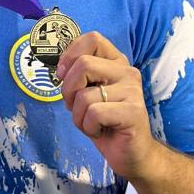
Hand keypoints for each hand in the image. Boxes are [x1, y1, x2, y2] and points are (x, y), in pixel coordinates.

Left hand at [55, 31, 159, 179]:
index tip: (63, 75)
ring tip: (92, 123)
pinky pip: (93, 113)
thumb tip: (59, 68)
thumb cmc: (105, 123)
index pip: (92, 39)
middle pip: (83, 64)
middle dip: (68, 90)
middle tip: (77, 107)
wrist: (132, 154)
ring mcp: (132, 91)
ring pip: (84, 94)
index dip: (70, 55)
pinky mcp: (133, 111)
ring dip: (78, 116)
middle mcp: (127, 72)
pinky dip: (88, 127)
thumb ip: (77, 77)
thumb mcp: (86, 94)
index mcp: (116, 63)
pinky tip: (101, 132)